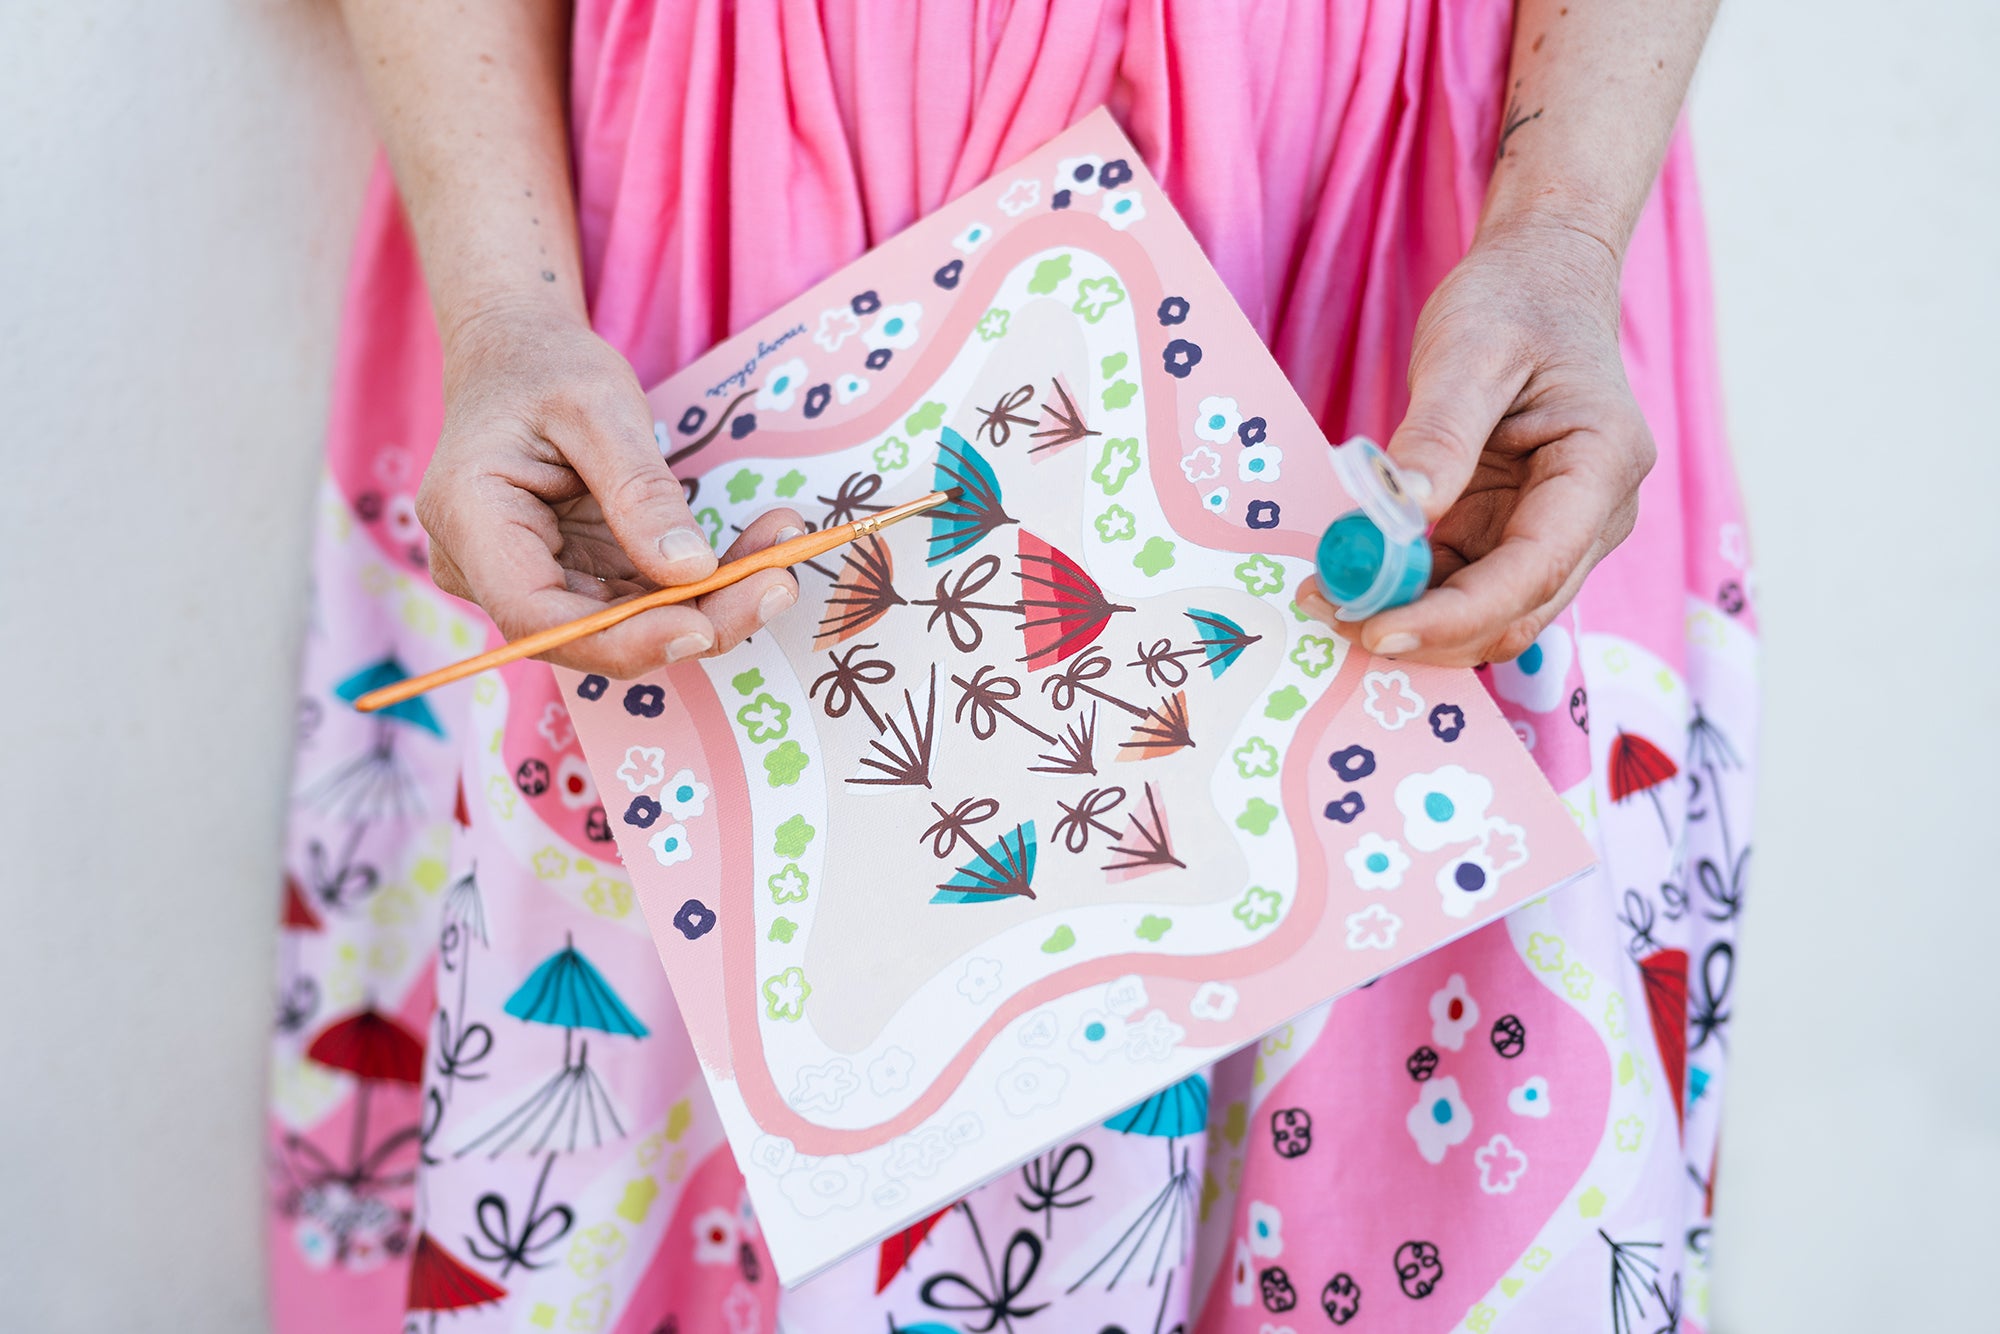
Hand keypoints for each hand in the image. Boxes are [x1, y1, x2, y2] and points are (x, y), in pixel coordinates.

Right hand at [416, 304, 799, 676]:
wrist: (521, 354)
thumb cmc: (543, 367)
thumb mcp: (597, 407)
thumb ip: (640, 491)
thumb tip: (691, 571)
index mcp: (470, 523)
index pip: (537, 616)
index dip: (620, 639)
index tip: (702, 625)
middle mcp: (490, 570)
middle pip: (592, 633)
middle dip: (692, 620)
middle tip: (777, 585)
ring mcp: (537, 579)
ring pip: (630, 624)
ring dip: (713, 602)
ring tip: (783, 557)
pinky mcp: (580, 576)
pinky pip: (645, 598)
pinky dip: (705, 581)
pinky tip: (762, 547)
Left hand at [1296, 217, 1655, 666]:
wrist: (1539, 279)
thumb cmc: (1515, 304)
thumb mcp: (1467, 352)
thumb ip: (1437, 434)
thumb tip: (1399, 514)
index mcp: (1601, 466)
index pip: (1534, 570)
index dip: (1457, 615)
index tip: (1378, 627)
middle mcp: (1592, 515)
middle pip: (1515, 611)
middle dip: (1427, 630)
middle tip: (1331, 612)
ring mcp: (1555, 531)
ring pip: (1488, 613)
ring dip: (1414, 620)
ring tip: (1330, 593)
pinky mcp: (1511, 533)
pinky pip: (1463, 586)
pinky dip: (1412, 594)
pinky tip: (1355, 575)